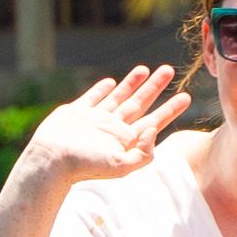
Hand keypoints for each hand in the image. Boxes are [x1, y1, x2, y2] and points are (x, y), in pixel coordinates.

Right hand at [16, 66, 186, 191]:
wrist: (50, 161)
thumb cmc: (84, 166)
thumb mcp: (120, 166)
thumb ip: (142, 153)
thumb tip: (154, 131)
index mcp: (125, 140)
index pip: (154, 121)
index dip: (170, 109)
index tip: (186, 96)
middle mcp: (113, 128)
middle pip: (140, 103)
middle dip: (155, 87)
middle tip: (169, 70)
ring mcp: (95, 119)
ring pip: (118, 96)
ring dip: (132, 83)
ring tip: (146, 69)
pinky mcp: (76, 112)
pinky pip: (93, 97)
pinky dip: (102, 89)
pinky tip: (111, 82)